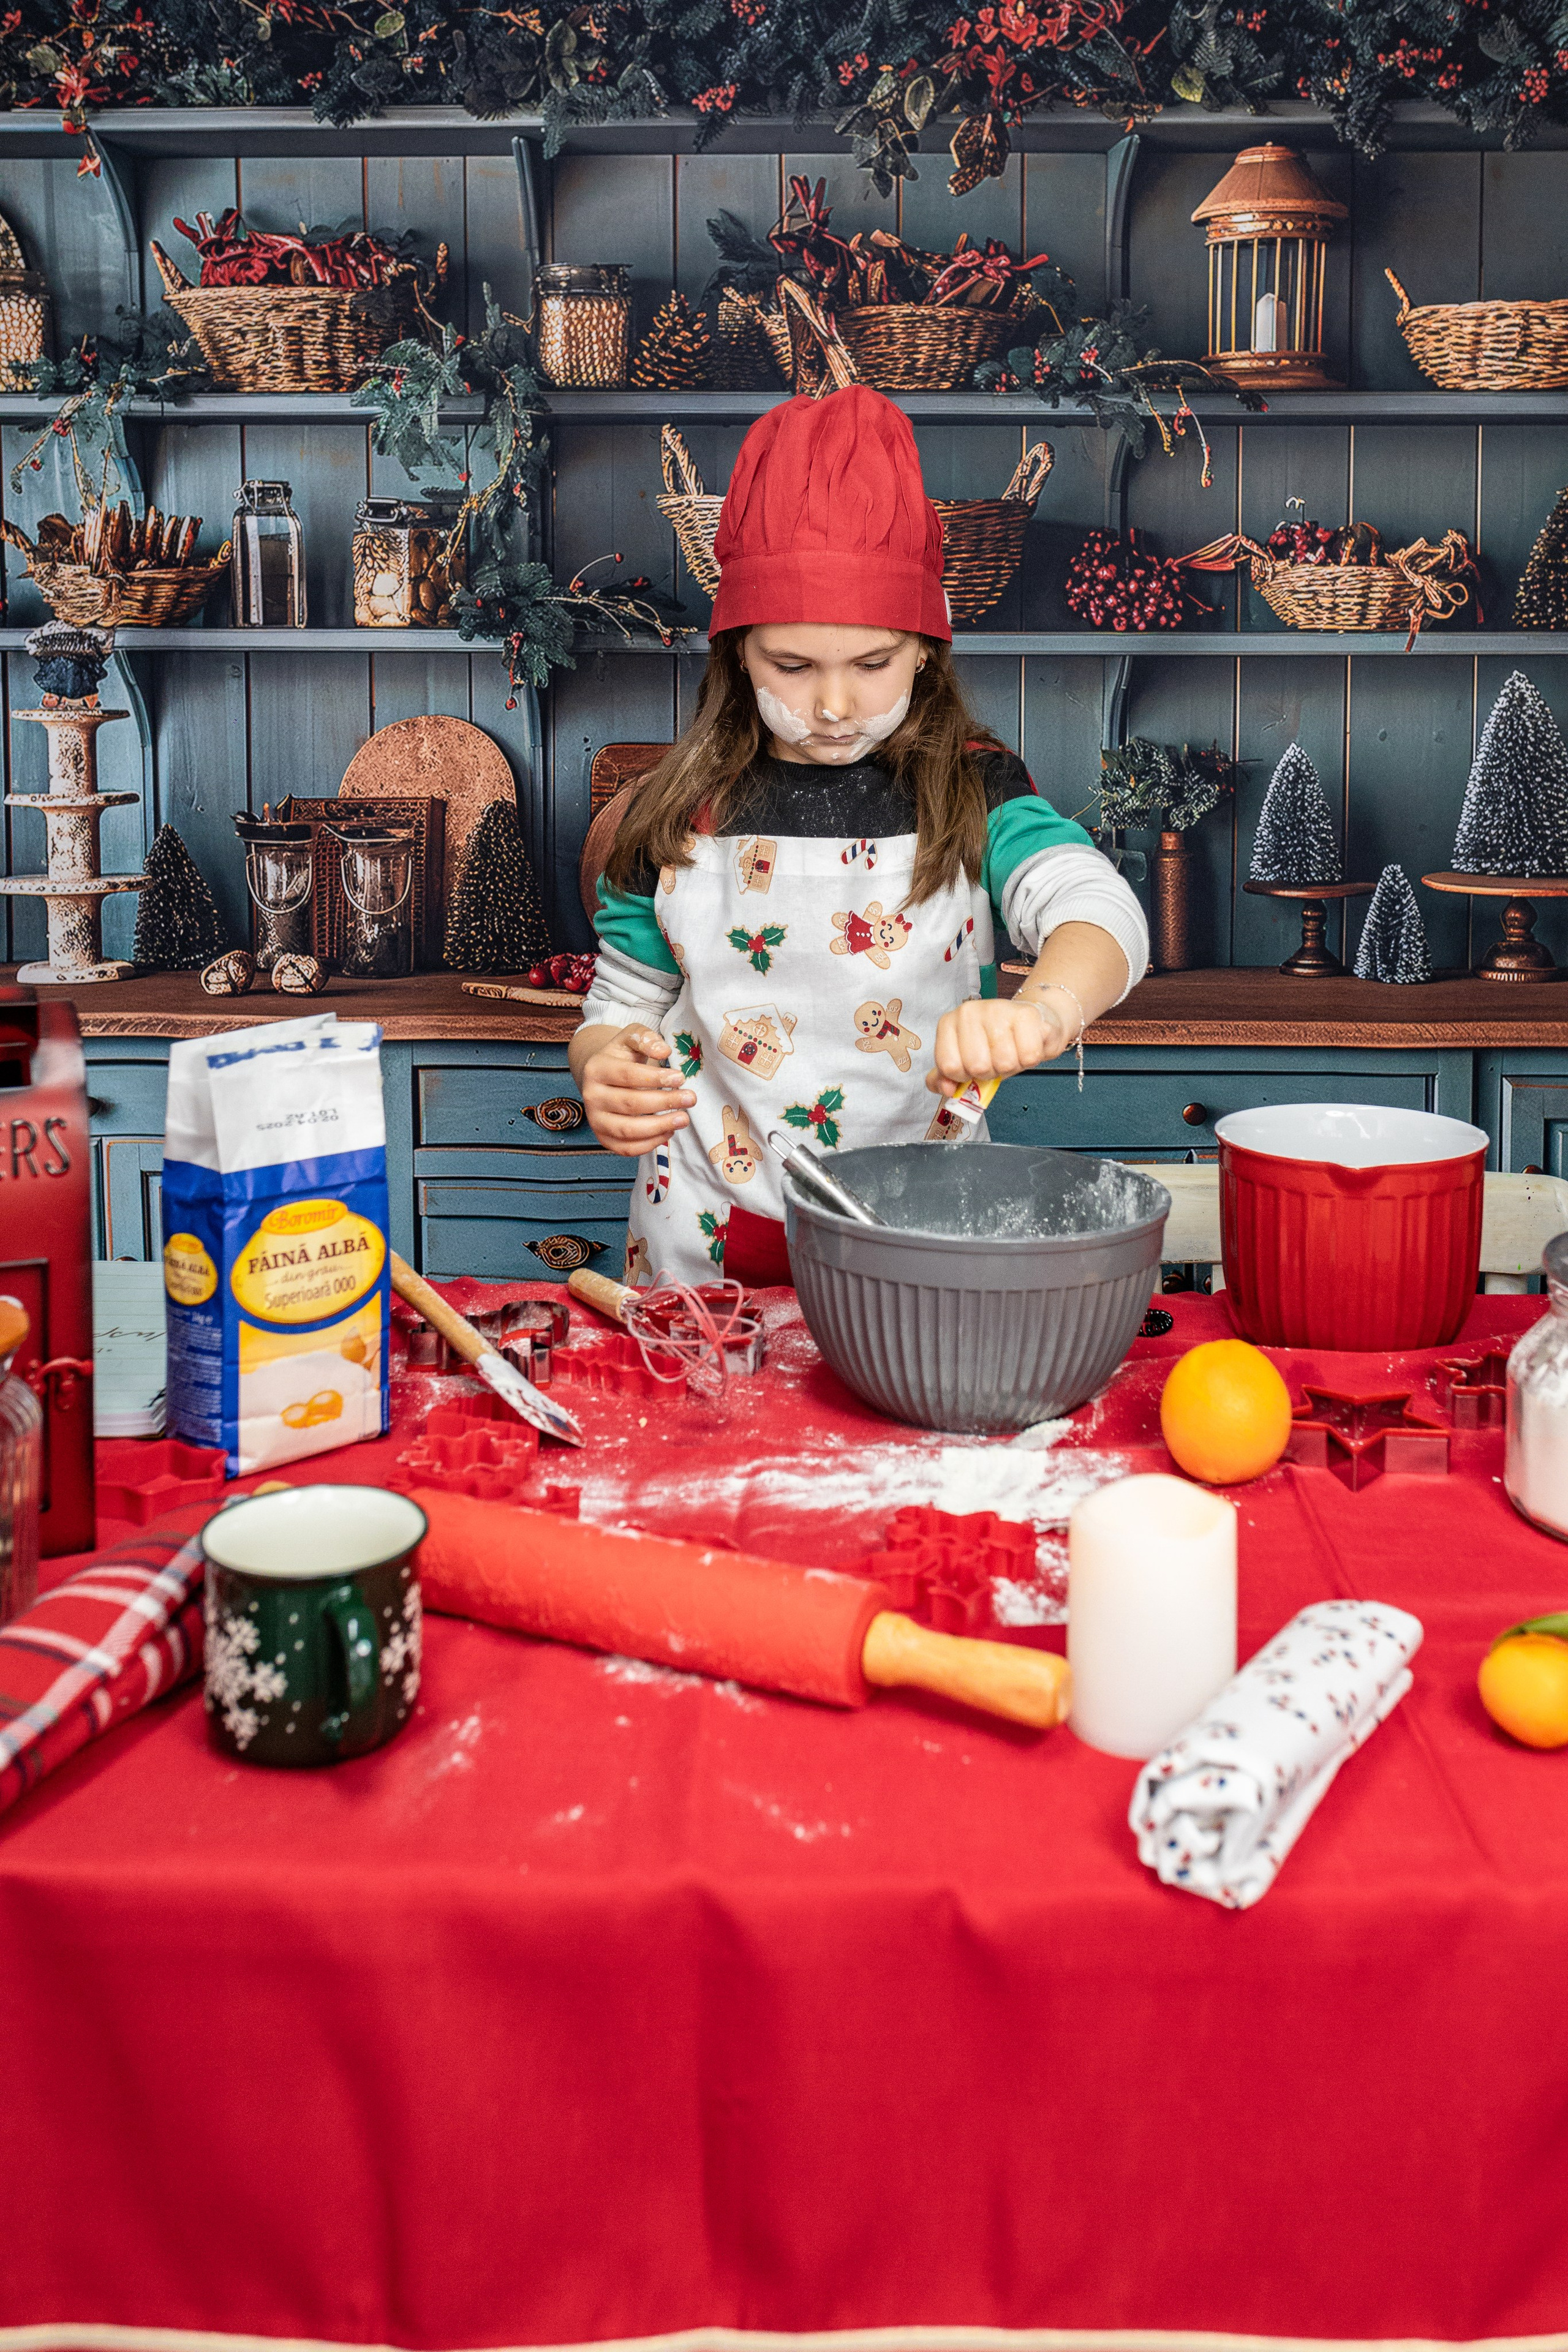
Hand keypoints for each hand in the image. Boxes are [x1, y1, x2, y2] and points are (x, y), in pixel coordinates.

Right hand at [577, 1025, 694, 1155]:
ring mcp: (595, 1120)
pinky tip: (669, 1131)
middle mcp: (591, 1096)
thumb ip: (646, 1038)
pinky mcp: (603, 1138)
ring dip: (659, 1127)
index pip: (627, 1075)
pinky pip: (627, 1148)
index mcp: (596, 1069)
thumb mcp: (631, 1038)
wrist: (604, 1077)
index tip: (680, 1078)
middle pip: (630, 1104)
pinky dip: (650, 1143)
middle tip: (691, 1098)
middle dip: (665, 1102)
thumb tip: (663, 1051)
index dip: (655, 1078)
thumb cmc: (623, 1057)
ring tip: (684, 1119)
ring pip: (628, 1130)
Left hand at [926, 993, 1074, 1098]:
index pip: (949, 1067)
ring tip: (1012, 1052)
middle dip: (991, 1072)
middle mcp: (968, 1013)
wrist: (1030, 1024)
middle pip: (978, 1067)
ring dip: (1012, 1066)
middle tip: (996, 1059)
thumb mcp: (965, 1062)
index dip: (964, 1076)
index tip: (972, 1067)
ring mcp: (996, 1009)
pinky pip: (1029, 1057)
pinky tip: (1026, 1046)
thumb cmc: (995, 1044)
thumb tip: (945, 1089)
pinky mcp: (1025, 1014)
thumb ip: (946, 1078)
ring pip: (1004, 1063)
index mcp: (948, 1024)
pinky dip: (1030, 1060)